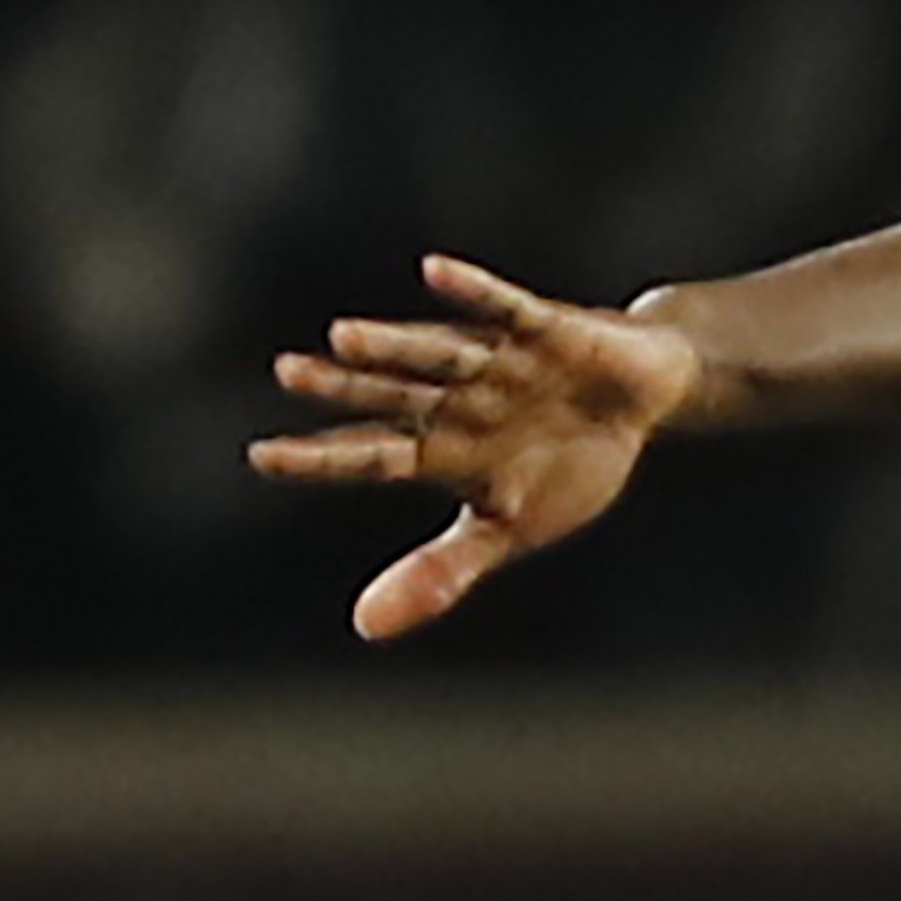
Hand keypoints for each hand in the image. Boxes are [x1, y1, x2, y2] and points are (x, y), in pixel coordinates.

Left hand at [252, 253, 706, 637]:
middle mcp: (459, 401)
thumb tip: (363, 628)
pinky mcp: (545, 330)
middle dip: (344, 388)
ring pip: (437, 355)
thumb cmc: (565, 464)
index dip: (319, 458)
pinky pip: (505, 308)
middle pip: (393, 397)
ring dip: (394, 347)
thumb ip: (438, 573)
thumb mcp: (506, 529)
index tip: (260, 455)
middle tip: (285, 373)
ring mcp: (498, 363)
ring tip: (341, 337)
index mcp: (444, 451)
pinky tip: (433, 272)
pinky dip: (474, 292)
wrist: (641, 398)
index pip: (371, 456)